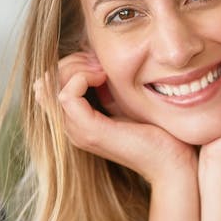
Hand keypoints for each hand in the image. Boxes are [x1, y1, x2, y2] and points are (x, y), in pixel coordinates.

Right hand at [37, 51, 196, 184]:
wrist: (174, 161)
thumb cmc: (158, 131)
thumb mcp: (127, 102)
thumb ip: (109, 87)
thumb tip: (99, 59)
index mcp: (78, 120)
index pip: (48, 84)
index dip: (69, 65)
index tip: (99, 62)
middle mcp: (72, 128)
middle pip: (45, 82)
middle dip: (70, 63)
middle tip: (101, 63)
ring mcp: (79, 131)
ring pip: (51, 86)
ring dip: (76, 68)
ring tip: (103, 69)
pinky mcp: (91, 132)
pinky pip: (66, 95)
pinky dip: (81, 77)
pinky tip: (103, 76)